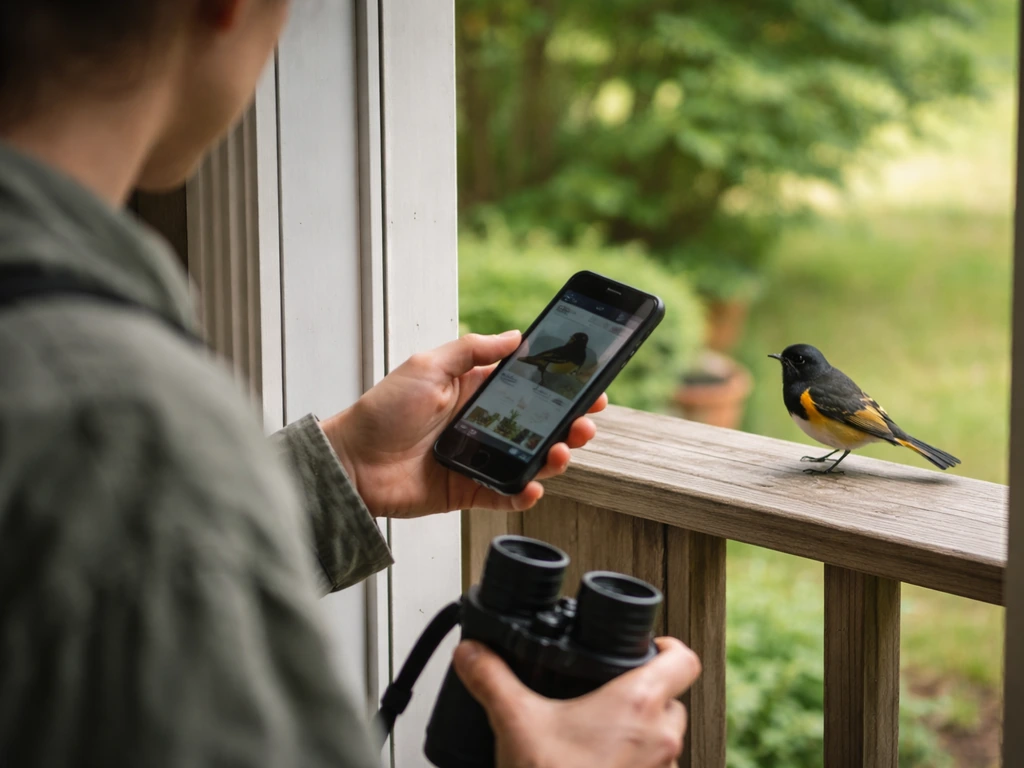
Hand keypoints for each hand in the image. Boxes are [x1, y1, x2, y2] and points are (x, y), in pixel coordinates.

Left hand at [319, 331, 607, 518]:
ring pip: (532, 460)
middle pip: (540, 425)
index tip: (589, 383)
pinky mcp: (470, 491)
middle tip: (587, 421)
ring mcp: (480, 459)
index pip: (530, 388)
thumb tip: (516, 336)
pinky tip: (534, 483)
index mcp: (476, 392)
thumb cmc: (383, 410)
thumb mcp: (428, 365)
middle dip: (570, 422)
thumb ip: (472, 350)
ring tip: (564, 449)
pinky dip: (526, 492)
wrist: (352, 462)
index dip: (562, 386)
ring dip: (556, 456)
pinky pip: (507, 494)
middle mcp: (483, 425)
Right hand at [453, 637, 700, 767]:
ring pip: (664, 737)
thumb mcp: (515, 723)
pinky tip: (597, 763)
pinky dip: (632, 762)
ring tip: (599, 733)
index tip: (647, 647)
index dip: (668, 647)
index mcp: (638, 704)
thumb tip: (472, 653)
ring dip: (639, 732)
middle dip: (643, 693)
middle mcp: (661, 738)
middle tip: (610, 693)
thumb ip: (492, 679)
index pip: (684, 659)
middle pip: (671, 698)